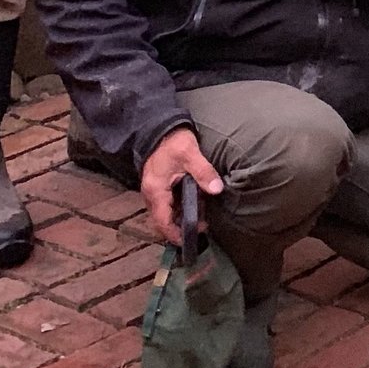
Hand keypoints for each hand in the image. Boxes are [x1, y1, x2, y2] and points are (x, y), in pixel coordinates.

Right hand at [139, 128, 223, 245]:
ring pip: (166, 212)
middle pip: (163, 220)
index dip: (175, 234)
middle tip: (202, 229)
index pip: (162, 221)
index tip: (189, 241)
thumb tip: (217, 190)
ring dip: (182, 217)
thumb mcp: (190, 154)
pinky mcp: (159, 185)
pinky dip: (180, 207)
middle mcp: (151, 194)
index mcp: (156, 190)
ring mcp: (154, 190)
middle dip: (181, 227)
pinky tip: (196, 205)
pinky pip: (168, 203)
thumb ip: (203, 172)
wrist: (159, 127)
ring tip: (203, 219)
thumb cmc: (173, 141)